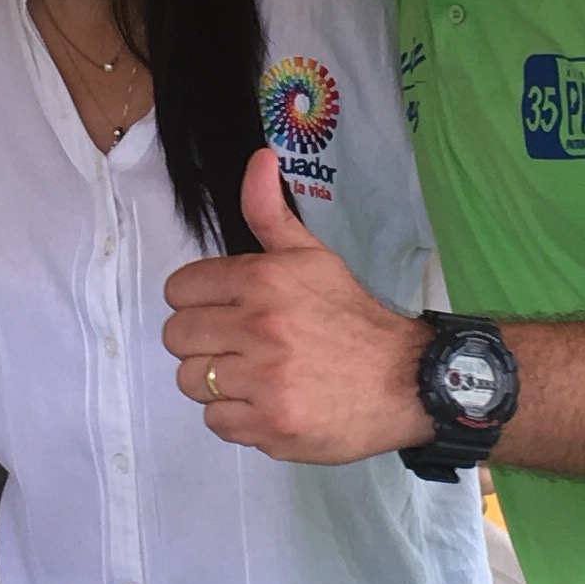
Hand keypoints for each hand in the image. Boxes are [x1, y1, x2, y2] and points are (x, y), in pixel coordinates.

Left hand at [157, 151, 433, 464]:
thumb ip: (270, 213)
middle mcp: (259, 328)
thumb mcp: (314, 257)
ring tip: (255, 375)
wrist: (407, 381)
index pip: (179, 290)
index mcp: (263, 280)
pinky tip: (268, 403)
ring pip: (191, 380)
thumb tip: (259, 157)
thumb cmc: (353, 319)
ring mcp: (264, 381)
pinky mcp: (271, 427)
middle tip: (240, 345)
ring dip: (218, 381)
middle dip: (203, 341)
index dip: (199, 300)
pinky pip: (217, 422)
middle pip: (177, 336)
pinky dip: (238, 417)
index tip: (225, 310)